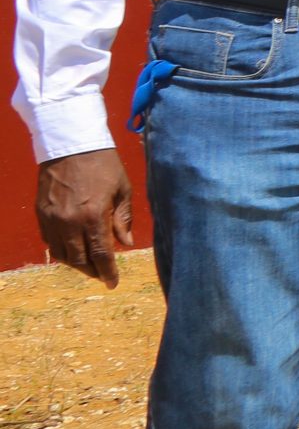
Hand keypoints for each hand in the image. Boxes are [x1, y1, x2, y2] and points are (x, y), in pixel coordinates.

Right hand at [35, 148, 132, 286]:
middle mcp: (70, 222)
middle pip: (79, 259)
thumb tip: (127, 243)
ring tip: (89, 264)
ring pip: (62, 254)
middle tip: (103, 274)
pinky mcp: (41, 214)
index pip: (100, 254)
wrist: (71, 144)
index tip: (113, 283)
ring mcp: (52, 219)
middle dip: (92, 271)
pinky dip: (61, 251)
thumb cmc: (103, 164)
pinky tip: (73, 249)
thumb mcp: (122, 189)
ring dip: (76, 263)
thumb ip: (123, 219)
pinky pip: (49, 242)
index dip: (107, 271)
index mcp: (93, 216)